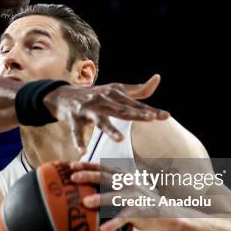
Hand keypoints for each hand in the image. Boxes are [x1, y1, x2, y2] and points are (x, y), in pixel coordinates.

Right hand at [43, 74, 168, 153]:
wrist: (64, 95)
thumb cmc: (95, 95)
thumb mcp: (116, 89)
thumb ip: (138, 89)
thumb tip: (158, 79)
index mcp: (114, 93)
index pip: (135, 104)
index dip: (150, 110)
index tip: (166, 116)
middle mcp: (102, 100)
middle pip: (121, 110)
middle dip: (136, 114)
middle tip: (150, 118)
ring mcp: (87, 109)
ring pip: (100, 121)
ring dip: (110, 129)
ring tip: (120, 139)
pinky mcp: (73, 118)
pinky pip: (76, 131)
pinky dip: (78, 141)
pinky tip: (82, 151)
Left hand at [69, 161, 178, 230]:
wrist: (165, 213)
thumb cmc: (137, 199)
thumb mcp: (125, 186)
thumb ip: (110, 182)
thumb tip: (84, 180)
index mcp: (122, 176)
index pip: (102, 167)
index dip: (87, 165)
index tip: (71, 165)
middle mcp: (127, 184)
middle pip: (105, 177)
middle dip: (89, 176)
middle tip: (73, 178)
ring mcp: (132, 197)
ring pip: (114, 197)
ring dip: (99, 199)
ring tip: (85, 202)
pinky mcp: (138, 212)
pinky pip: (123, 218)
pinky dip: (113, 224)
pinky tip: (102, 230)